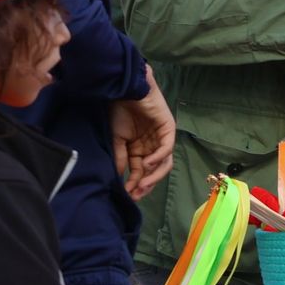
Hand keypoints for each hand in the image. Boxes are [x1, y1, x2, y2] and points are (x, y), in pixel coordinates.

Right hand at [111, 65, 174, 200]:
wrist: (125, 90)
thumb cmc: (119, 111)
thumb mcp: (116, 139)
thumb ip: (120, 157)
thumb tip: (119, 178)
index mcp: (139, 149)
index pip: (141, 172)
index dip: (135, 184)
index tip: (128, 194)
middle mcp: (152, 146)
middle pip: (155, 170)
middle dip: (146, 184)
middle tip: (137, 194)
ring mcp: (161, 138)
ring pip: (164, 162)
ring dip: (154, 175)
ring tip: (143, 183)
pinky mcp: (168, 129)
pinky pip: (166, 147)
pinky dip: (157, 157)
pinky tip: (147, 164)